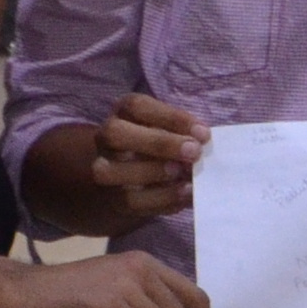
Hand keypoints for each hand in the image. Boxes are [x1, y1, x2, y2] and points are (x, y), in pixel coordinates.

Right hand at [81, 92, 210, 218]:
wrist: (139, 181)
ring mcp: (103, 168)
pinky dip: (161, 198)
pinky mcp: (112, 198)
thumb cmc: (163, 147)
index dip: (171, 118)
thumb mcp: (172, 132)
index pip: (137, 106)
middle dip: (158, 143)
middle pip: (115, 133)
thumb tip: (203, 141)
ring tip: (185, 174)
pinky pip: (130, 200)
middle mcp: (106, 137)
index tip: (202, 133)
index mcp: (123, 113)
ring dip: (152, 172)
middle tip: (193, 151)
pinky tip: (185, 193)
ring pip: (111, 170)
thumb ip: (184, 134)